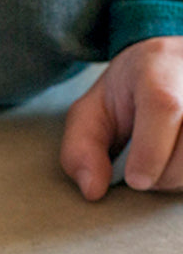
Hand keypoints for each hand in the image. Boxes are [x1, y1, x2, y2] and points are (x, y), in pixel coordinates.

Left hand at [61, 36, 182, 199]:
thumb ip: (80, 151)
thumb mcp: (89, 115)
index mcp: (159, 63)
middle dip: (165, 174)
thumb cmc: (126, 94)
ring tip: (166, 164)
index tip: (136, 180)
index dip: (151, 153)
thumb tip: (93, 190)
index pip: (165, 107)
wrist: (169, 64)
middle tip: (145, 172)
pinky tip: (181, 160)